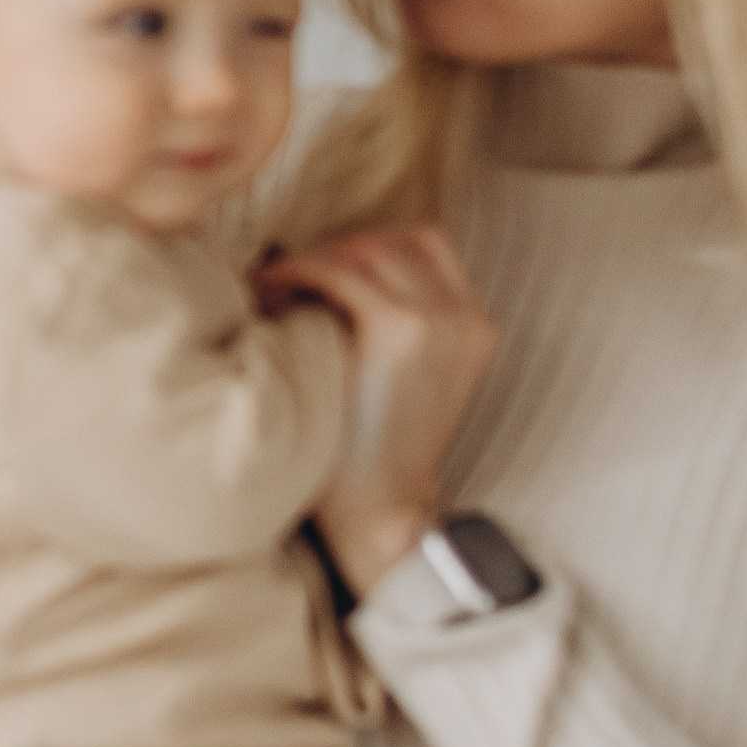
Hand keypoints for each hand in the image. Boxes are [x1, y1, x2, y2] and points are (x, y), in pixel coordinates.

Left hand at [273, 224, 497, 596]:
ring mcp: (438, 320)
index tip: (325, 266)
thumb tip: (330, 266)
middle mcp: (465, 317)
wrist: (382, 508)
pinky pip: (339, 272)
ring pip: (366, 249)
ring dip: (315, 258)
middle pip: (394, 239)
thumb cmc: (376, 447)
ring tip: (274, 284)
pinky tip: (271, 292)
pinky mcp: (400, 329)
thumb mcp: (407, 377)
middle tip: (289, 274)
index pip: (428, 243)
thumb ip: (396, 321)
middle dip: (336, 249)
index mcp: (475, 326)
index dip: (371, 245)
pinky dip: (298, 271)